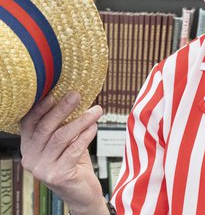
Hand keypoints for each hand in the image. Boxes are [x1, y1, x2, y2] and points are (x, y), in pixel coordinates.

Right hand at [20, 91, 107, 214]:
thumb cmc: (73, 160)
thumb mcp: (64, 140)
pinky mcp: (58, 175)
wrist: (80, 191)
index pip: (29, 122)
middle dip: (62, 108)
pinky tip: (94, 127)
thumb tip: (75, 97)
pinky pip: (74, 149)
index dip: (41, 107)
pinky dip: (86, 135)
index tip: (55, 93)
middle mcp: (31, 157)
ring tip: (96, 110)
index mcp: (29, 145)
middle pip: (45, 127)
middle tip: (77, 95)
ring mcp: (43, 168)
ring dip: (81, 120)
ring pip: (61, 137)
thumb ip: (64, 123)